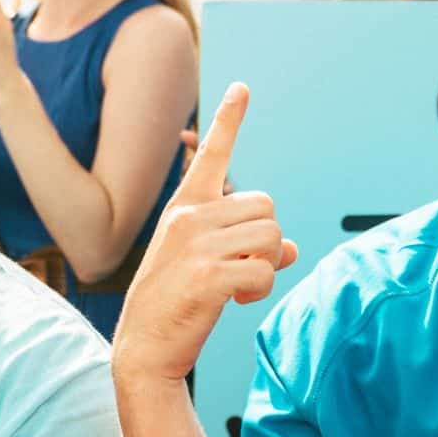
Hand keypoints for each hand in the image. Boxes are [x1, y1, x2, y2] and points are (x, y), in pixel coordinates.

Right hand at [113, 84, 298, 384]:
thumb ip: (247, 247)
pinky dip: (260, 291)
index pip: (210, 155)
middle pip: (266, 206)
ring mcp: (198, 245)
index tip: (242, 88)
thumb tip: (293, 249)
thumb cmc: (176, 304)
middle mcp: (190, 217)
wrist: (144, 348)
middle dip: (267, 239)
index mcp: (185, 208)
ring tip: (239, 287)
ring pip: (273, 237)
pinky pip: (265, 271)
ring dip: (267, 266)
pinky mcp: (209, 275)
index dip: (229, 121)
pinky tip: (236, 302)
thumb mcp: (206, 264)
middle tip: (244, 268)